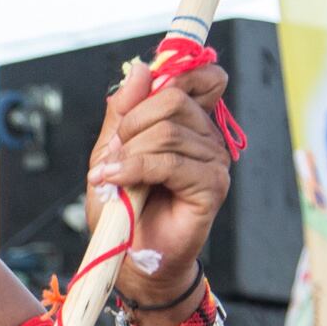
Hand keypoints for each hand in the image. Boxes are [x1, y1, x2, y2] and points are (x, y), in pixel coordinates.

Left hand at [86, 55, 231, 315]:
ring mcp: (215, 161)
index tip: (136, 102)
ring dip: (128, 153)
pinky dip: (133, 169)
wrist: (129, 258)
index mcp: (192, 122)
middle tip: (114, 152)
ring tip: (111, 176)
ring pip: (168, 131)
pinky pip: (169, 162)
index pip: (203, 76)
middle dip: (133, 122)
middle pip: (174, 98)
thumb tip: (141, 67)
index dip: (174, 74)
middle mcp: (209, 137)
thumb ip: (124, 110)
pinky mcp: (212, 186)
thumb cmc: (123, 206)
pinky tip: (113, 181)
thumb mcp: (112, 150)